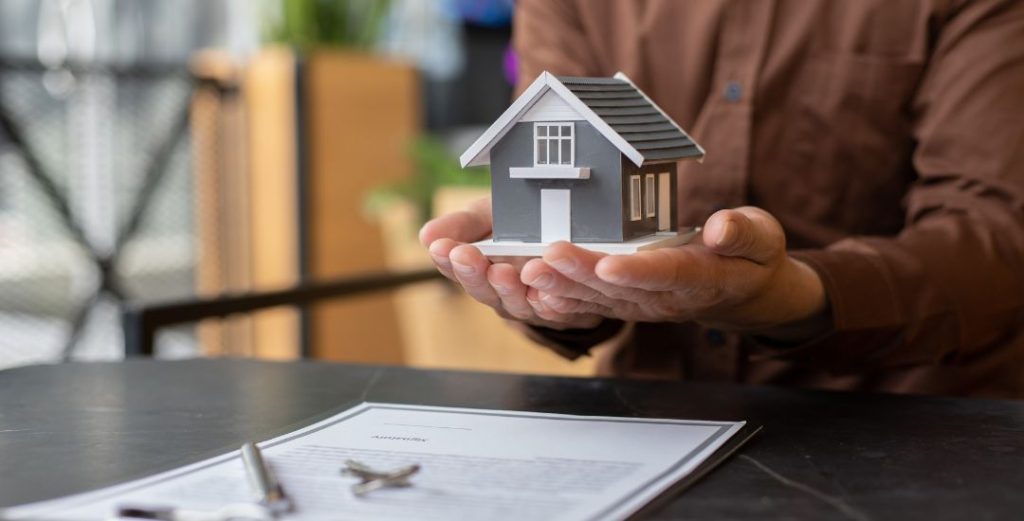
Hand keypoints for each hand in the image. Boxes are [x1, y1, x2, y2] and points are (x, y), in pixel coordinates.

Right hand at [419, 198, 603, 329]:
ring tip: (502, 271)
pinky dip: (553, 303)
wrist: (575, 231)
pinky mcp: (568, 311)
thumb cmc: (524, 225)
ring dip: (508, 289)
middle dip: (474, 273)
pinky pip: (560, 311)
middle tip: (465, 255)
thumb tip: (426, 235)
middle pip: (485, 291)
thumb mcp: (491, 216)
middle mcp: (504, 295)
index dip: (448, 260)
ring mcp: (534, 306)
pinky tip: (547, 291)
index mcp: (482, 272)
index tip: (441, 246)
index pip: (458, 270)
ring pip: (519, 304)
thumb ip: (463, 225)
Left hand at [519, 207, 829, 339]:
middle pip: (620, 289)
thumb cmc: (750, 257)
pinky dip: (563, 298)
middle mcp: (667, 298)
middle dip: (582, 274)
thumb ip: (744, 234)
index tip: (609, 264)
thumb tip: (721, 228)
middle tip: (547, 256)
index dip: (638, 271)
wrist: (742, 291)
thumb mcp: (763, 239)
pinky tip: (533, 289)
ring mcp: (644, 304)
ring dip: (562, 286)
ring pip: (599, 299)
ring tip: (529, 271)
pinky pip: (592, 304)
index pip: (667, 275)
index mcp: (702, 279)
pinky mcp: (627, 303)